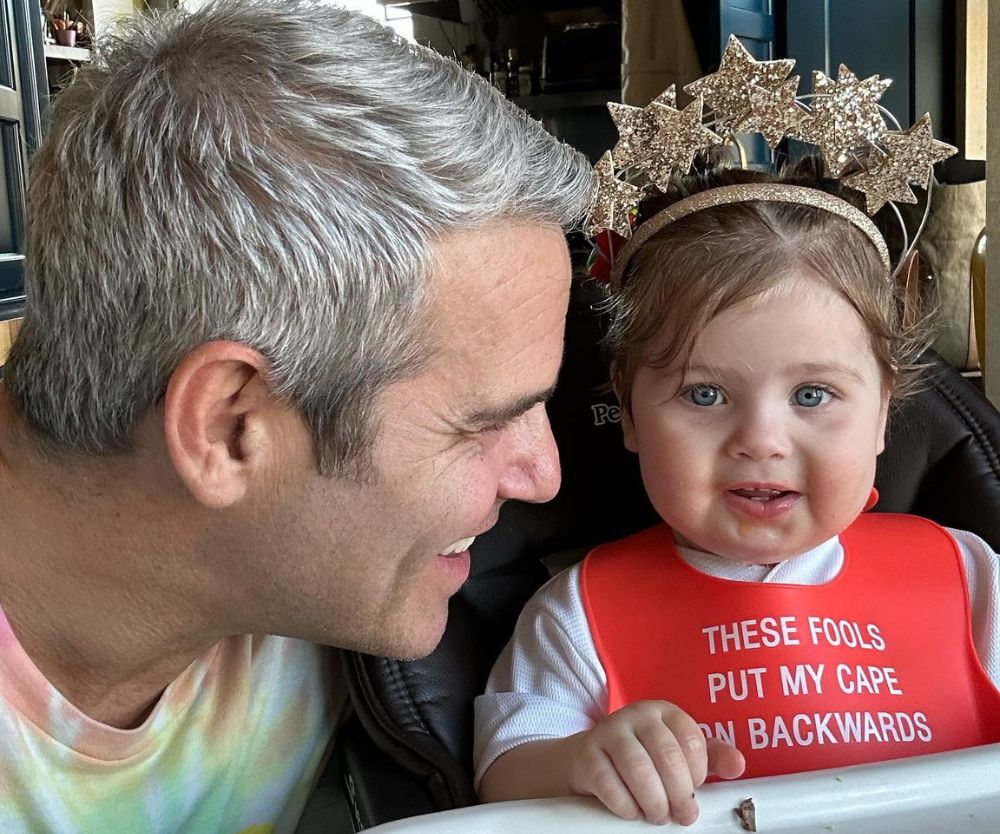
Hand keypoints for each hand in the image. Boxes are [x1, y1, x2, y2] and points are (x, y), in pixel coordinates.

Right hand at [567, 700, 744, 825]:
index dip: (697, 772)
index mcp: (664, 712)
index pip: (691, 739)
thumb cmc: (642, 758)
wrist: (589, 759)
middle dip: (679, 793)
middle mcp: (636, 715)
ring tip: (657, 814)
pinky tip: (632, 810)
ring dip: (653, 802)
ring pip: (639, 769)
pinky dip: (625, 805)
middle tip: (682, 814)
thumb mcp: (678, 754)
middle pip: (667, 755)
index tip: (695, 789)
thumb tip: (738, 765)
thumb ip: (710, 758)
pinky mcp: (586, 754)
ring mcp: (609, 732)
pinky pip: (608, 783)